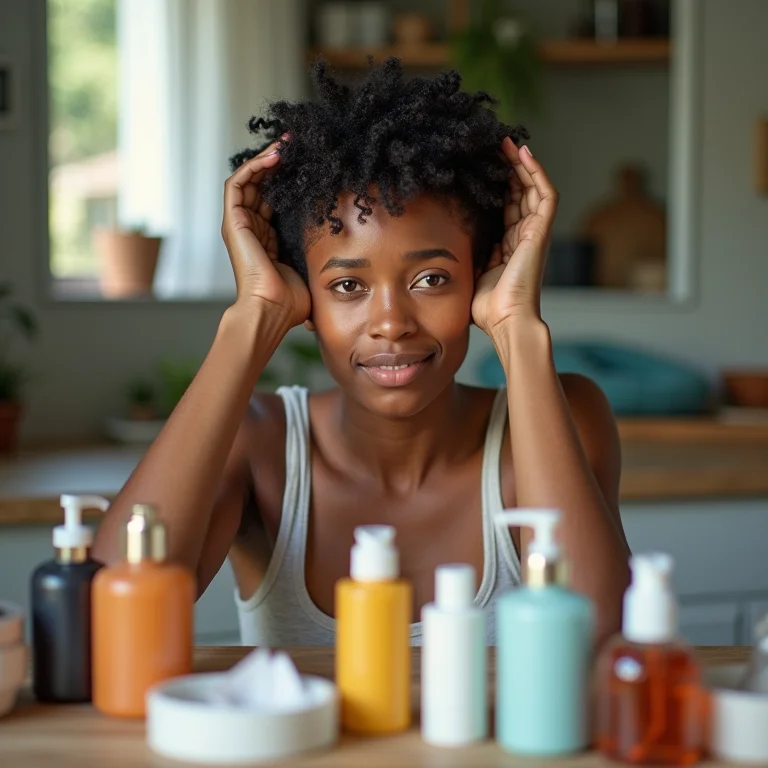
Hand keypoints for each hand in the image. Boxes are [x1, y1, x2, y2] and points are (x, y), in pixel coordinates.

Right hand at [222, 142, 309, 326]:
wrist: (272, 310)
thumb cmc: (291, 302)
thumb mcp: (311, 271)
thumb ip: (320, 260)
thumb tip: (346, 263)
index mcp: (268, 238)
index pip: (276, 199)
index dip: (290, 180)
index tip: (310, 164)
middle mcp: (252, 228)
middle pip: (262, 184)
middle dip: (279, 162)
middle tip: (298, 144)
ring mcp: (241, 224)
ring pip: (249, 179)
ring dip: (266, 157)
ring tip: (287, 143)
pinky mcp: (233, 222)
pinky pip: (237, 184)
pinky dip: (254, 167)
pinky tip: (274, 156)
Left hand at [471, 138, 557, 338]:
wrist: (505, 321)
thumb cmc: (487, 308)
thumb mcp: (470, 275)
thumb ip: (466, 257)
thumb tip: (443, 248)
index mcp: (509, 246)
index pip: (505, 207)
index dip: (496, 186)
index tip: (480, 168)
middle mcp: (524, 236)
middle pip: (519, 193)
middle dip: (507, 169)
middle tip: (491, 146)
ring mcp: (535, 233)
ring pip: (533, 188)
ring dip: (521, 164)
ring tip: (506, 143)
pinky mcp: (541, 232)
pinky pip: (546, 195)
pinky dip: (537, 173)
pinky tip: (524, 154)